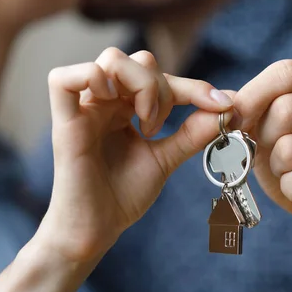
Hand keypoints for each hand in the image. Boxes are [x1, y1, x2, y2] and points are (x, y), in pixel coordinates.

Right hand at [37, 48, 233, 261]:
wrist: (96, 231)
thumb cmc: (123, 196)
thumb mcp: (166, 159)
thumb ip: (193, 134)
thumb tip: (229, 107)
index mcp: (124, 107)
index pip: (160, 75)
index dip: (195, 86)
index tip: (223, 104)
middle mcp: (104, 102)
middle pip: (138, 60)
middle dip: (165, 87)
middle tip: (163, 127)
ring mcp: (83, 109)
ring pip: (111, 59)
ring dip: (141, 86)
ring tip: (146, 125)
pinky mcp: (64, 124)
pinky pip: (62, 79)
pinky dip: (95, 80)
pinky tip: (118, 110)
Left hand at [234, 60, 291, 291]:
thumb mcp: (270, 126)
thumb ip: (249, 107)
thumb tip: (223, 105)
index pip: (287, 73)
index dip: (252, 96)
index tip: (233, 120)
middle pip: (286, 110)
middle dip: (264, 138)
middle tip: (272, 153)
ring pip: (290, 149)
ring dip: (277, 168)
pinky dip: (290, 189)